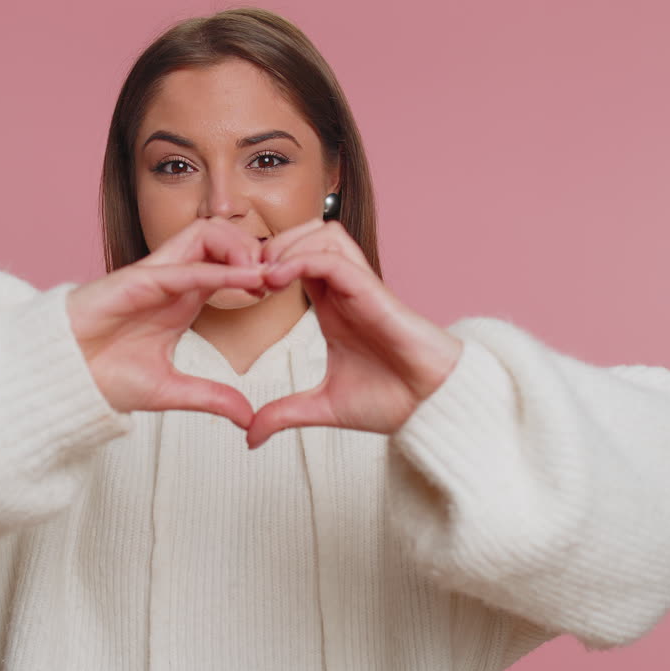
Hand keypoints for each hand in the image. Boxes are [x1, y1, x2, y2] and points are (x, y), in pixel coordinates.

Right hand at [66, 218, 266, 428]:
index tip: (283, 291)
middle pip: (220, 236)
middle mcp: (171, 279)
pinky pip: (182, 267)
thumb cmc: (104, 376)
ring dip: (239, 248)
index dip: (258, 269)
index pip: (227, 262)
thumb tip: (248, 416)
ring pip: (203, 234)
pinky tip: (245, 279)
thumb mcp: (171, 391)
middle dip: (255, 247)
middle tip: (280, 275)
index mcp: (182, 297)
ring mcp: (153, 276)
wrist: (61, 379)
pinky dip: (217, 270)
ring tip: (264, 274)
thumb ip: (211, 397)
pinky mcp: (135, 281)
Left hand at [247, 220, 465, 448]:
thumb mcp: (322, 407)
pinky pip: (334, 258)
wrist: (431, 408)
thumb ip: (284, 414)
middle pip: (307, 233)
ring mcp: (360, 286)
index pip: (295, 259)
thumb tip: (249, 437)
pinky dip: (302, 259)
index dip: (264, 265)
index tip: (237, 291)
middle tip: (245, 275)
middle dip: (272, 245)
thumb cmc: (391, 401)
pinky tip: (277, 281)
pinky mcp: (373, 291)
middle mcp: (345, 289)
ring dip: (287, 246)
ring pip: (323, 233)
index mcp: (332, 306)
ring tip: (262, 276)